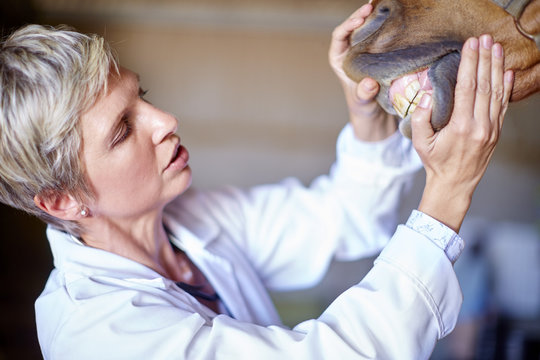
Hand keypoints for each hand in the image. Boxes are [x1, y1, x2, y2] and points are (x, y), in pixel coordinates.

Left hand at [329, 4, 396, 140]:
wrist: (377, 112)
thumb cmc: (364, 106)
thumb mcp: (363, 102)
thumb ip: (363, 93)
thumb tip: (368, 83)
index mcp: (339, 58)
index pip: (339, 36)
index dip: (348, 25)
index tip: (359, 20)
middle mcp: (349, 50)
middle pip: (353, 26)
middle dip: (362, 14)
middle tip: (373, 6)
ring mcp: (364, 49)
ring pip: (367, 27)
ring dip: (376, 16)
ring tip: (386, 5)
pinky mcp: (378, 51)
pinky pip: (381, 34)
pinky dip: (387, 25)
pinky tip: (396, 17)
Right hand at [411, 35, 513, 231]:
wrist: (455, 184)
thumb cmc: (436, 163)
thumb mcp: (420, 143)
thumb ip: (420, 118)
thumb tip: (425, 96)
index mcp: (460, 127)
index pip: (467, 88)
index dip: (469, 64)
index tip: (470, 46)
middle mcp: (480, 126)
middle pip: (484, 85)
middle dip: (484, 59)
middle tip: (484, 39)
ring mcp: (491, 129)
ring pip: (497, 92)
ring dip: (497, 67)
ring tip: (496, 48)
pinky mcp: (496, 132)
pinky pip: (503, 105)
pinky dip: (506, 86)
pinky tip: (506, 71)